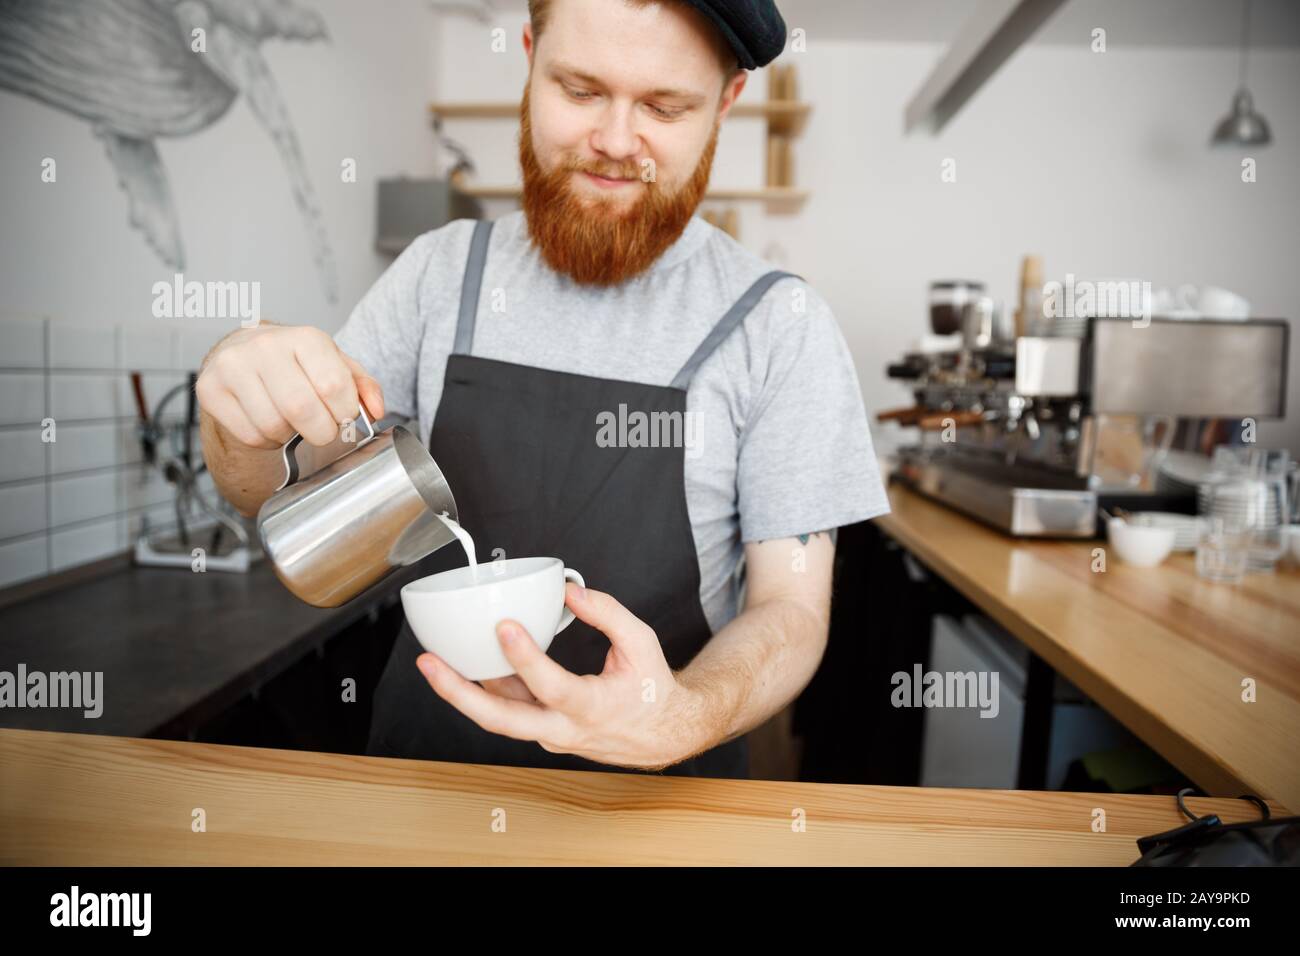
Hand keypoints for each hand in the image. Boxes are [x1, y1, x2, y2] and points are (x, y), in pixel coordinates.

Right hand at [195, 324, 383, 449]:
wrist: (244, 354)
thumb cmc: (295, 363)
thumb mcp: (335, 366)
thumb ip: (363, 386)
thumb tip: (376, 410)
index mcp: (304, 337)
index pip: (333, 386)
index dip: (344, 413)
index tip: (342, 416)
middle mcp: (264, 346)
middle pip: (302, 410)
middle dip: (321, 431)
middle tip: (321, 429)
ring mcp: (233, 367)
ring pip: (274, 426)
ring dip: (290, 436)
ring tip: (292, 422)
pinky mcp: (210, 390)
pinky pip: (250, 435)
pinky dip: (266, 440)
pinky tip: (268, 423)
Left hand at [415, 583, 705, 769]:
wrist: (662, 734)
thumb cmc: (651, 688)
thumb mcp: (642, 643)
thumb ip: (608, 614)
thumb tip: (569, 591)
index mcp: (594, 708)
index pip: (553, 687)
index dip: (525, 659)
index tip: (504, 626)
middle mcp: (565, 728)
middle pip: (502, 720)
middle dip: (459, 693)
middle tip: (429, 664)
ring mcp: (549, 735)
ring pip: (498, 719)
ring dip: (462, 692)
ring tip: (432, 662)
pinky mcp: (541, 731)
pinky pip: (507, 712)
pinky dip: (484, 690)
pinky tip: (466, 665)